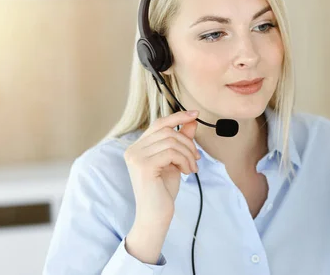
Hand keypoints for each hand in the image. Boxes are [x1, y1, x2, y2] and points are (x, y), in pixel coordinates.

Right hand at [124, 110, 199, 254]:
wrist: (156, 215)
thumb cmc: (163, 190)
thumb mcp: (175, 161)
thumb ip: (181, 141)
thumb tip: (191, 121)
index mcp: (138, 147)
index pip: (158, 124)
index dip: (177, 116)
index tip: (195, 113)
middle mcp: (133, 149)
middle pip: (167, 130)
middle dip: (188, 142)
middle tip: (197, 159)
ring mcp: (136, 157)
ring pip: (171, 141)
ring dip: (188, 154)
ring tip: (192, 168)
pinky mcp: (143, 165)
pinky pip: (171, 152)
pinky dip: (185, 160)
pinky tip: (187, 172)